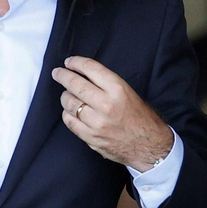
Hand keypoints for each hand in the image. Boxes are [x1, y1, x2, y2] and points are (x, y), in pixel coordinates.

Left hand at [52, 56, 172, 170]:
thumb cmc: (141, 118)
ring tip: (67, 94)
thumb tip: (83, 75)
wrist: (149, 146)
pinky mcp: (91, 137)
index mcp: (118, 89)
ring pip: (70, 103)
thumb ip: (107, 84)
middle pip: (76, 84)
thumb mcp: (129, 93)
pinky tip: (71, 111)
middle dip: (63, 76)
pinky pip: (70, 121)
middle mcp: (106, 104)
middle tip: (57, 73)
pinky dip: (67, 114)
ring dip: (65, 96)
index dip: (76, 63)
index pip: (91, 69)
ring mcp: (97, 122)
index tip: (68, 62)